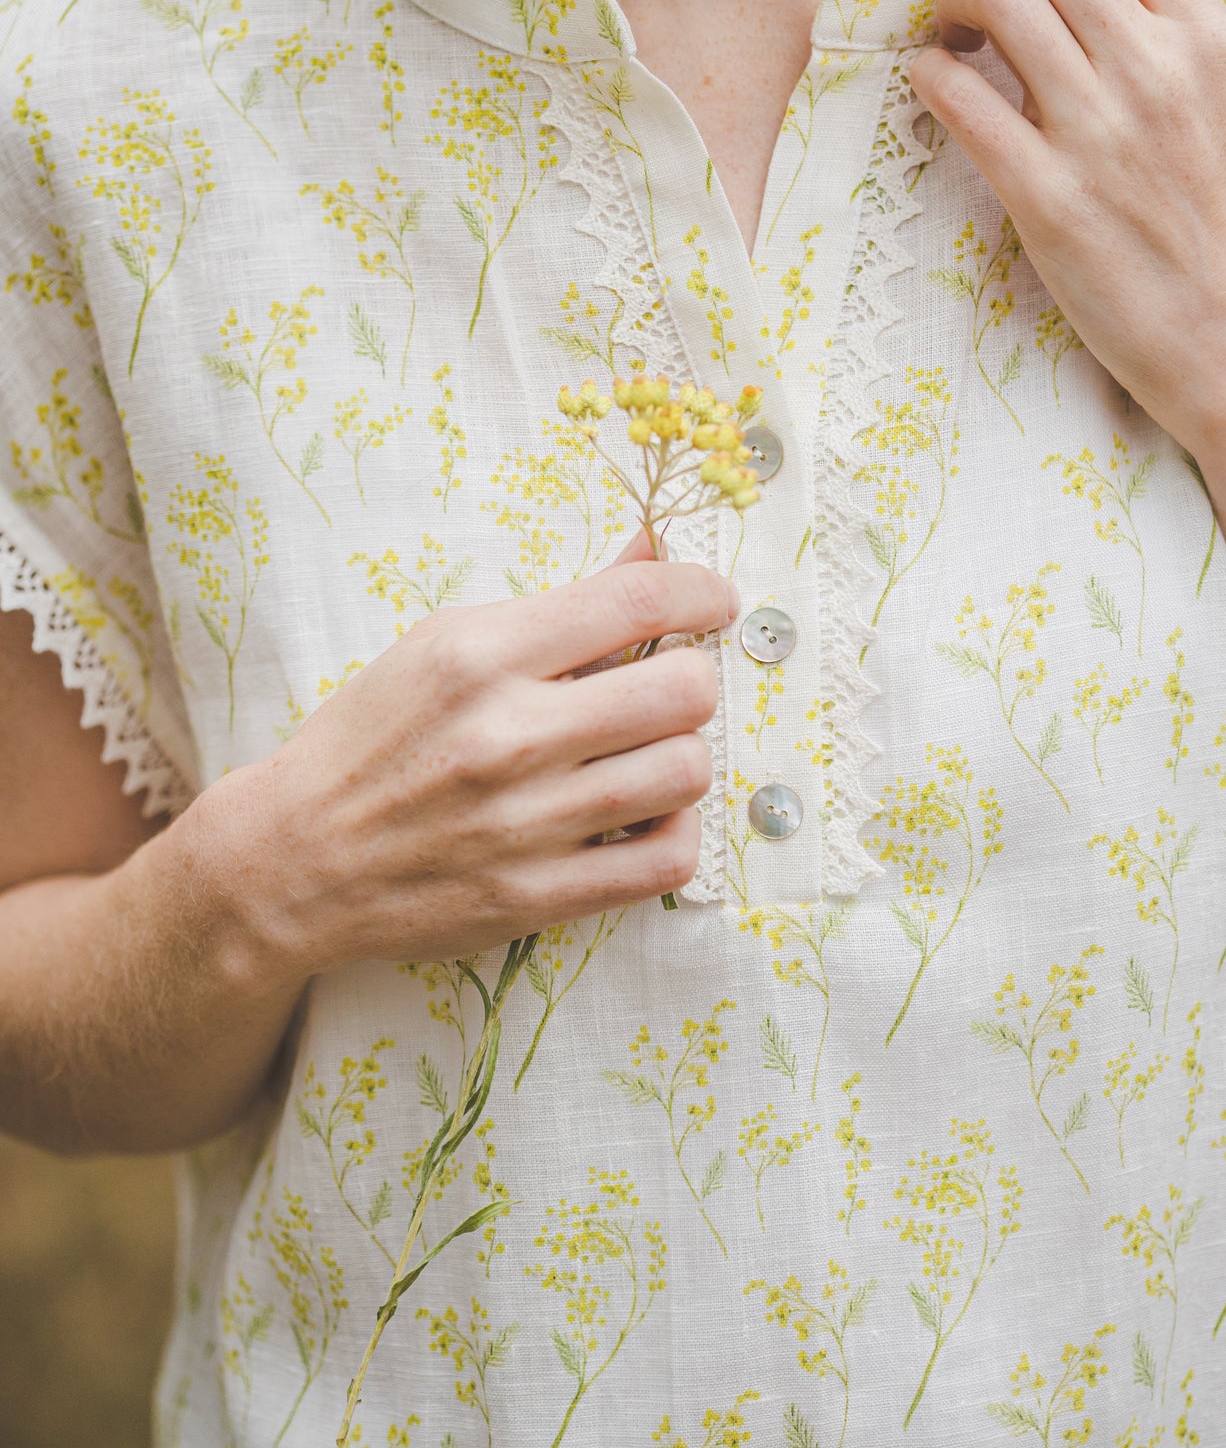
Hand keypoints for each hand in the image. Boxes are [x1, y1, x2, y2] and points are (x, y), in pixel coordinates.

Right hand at [227, 550, 734, 983]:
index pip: (637, 600)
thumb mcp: (445, 643)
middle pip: (684, 690)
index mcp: (481, 655)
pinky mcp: (538, 896)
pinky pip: (667, 860)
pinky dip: (673, 832)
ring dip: (682, 755)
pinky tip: (642, 815)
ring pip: (685, 771)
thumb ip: (561, 606)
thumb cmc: (371, 739)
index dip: (699, 591)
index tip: (712, 600)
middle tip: (666, 686)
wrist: (291, 859)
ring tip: (646, 752)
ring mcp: (527, 822)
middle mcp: (510, 735)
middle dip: (691, 679)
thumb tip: (654, 552)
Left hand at [908, 0, 1225, 453]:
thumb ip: (1156, 21)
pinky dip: (929, 74)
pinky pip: (959, 101)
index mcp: (1203, 33)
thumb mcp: (1217, 95)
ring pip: (996, 2)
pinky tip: (932, 82)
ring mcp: (1100, 134)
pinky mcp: (1049, 200)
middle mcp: (1155, 69)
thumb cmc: (1221, 214)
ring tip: (948, 22)